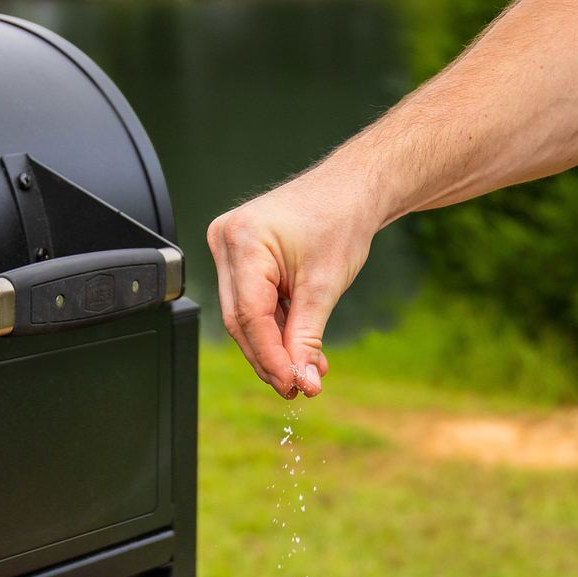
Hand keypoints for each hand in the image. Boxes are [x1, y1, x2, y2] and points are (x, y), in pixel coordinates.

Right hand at [208, 166, 378, 398]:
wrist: (350, 189)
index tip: (292, 386)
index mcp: (244, 240)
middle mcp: (227, 242)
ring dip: (276, 348)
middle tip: (298, 387)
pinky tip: (301, 350)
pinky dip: (277, 329)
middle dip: (271, 359)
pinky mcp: (241, 259)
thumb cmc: (340, 220)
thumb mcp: (325, 286)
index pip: (248, 316)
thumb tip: (302, 382)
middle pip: (241, 320)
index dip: (270, 358)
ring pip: (245, 317)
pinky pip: (253, 304)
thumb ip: (307, 338)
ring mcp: (230, 250)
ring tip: (308, 371)